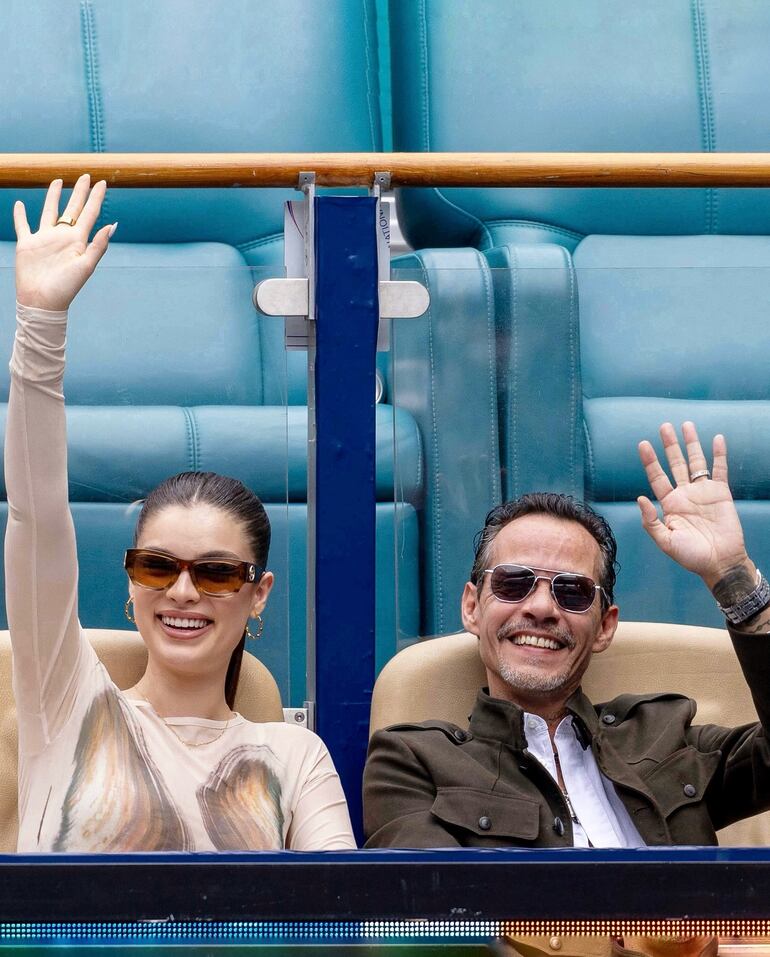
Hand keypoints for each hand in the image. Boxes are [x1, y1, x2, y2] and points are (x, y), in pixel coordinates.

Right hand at [14, 174, 114, 310]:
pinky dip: (20, 215)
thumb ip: (98, 246)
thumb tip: (112, 226)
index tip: (103, 182)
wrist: (43, 302)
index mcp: (78, 241)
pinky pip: (23, 225)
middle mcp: (62, 236)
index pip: (89, 214)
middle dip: (79, 192)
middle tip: (85, 175)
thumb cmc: (66, 287)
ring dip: (53, 196)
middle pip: (72, 208)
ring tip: (58, 181)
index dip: (96, 198)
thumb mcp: (85, 266)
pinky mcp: (28, 244)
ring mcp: (44, 239)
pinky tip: (20, 204)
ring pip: (49, 211)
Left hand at [637, 421, 750, 589]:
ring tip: (686, 425)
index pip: (657, 477)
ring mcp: (703, 492)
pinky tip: (716, 438)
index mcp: (670, 504)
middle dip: (670, 445)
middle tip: (664, 426)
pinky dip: (719, 454)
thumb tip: (640, 499)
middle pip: (675, 463)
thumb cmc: (691, 556)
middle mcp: (685, 494)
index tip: (643, 444)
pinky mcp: (721, 493)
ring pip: (696, 462)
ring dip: (692, 443)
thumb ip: (651, 522)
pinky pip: (720, 469)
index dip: (650, 461)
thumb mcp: (665, 542)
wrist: (720, 562)